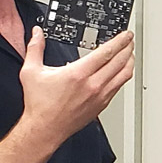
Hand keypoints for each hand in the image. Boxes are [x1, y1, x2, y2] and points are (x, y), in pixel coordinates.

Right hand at [18, 27, 133, 148]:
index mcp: (78, 74)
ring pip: (124, 75)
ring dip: (129, 62)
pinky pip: (119, 86)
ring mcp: (100, 96)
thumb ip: (35, 49)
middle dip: (128, 48)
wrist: (45, 129)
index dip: (120, 41)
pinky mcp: (102, 105)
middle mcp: (92, 85)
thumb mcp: (31, 72)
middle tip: (130, 39)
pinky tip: (121, 71)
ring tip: (130, 53)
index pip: (106, 53)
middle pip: (120, 62)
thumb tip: (37, 33)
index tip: (125, 34)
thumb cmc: (39, 105)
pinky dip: (123, 75)